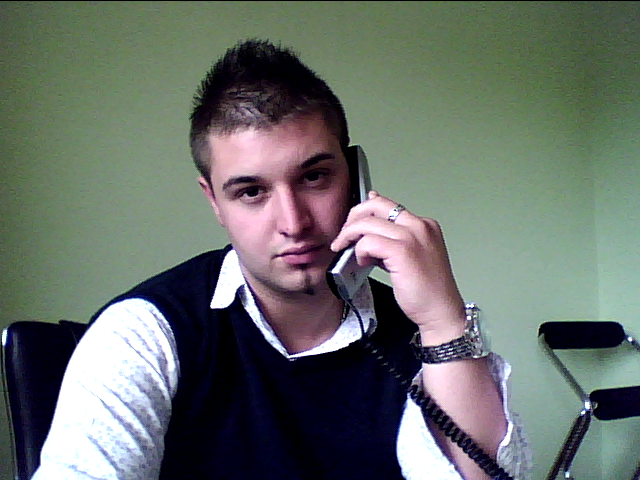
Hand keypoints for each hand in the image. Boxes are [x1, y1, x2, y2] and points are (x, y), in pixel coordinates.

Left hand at [330, 191, 465, 337]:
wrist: (440, 311)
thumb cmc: (427, 289)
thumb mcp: (409, 256)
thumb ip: (390, 240)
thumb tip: (367, 230)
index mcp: (423, 225)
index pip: (386, 205)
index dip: (363, 213)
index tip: (352, 225)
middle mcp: (419, 226)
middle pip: (376, 205)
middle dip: (353, 218)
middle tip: (344, 236)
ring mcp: (412, 237)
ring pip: (368, 222)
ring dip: (350, 236)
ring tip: (350, 252)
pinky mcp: (403, 251)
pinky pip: (368, 242)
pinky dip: (360, 251)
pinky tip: (363, 263)